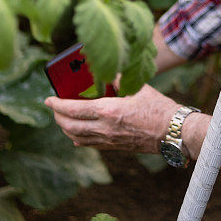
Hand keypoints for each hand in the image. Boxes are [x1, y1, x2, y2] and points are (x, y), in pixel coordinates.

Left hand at [44, 84, 179, 153]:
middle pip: (69, 126)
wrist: (173, 132)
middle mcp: (104, 128)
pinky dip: (78, 138)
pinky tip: (76, 134)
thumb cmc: (158, 108)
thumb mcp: (137, 87)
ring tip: (62, 119)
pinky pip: (89, 144)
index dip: (57, 104)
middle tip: (53, 107)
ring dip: (65, 128)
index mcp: (108, 111)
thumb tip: (106, 73)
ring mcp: (108, 140)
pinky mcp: (114, 147)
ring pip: (76, 137)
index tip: (48, 99)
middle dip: (57, 117)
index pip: (73, 109)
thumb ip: (118, 80)